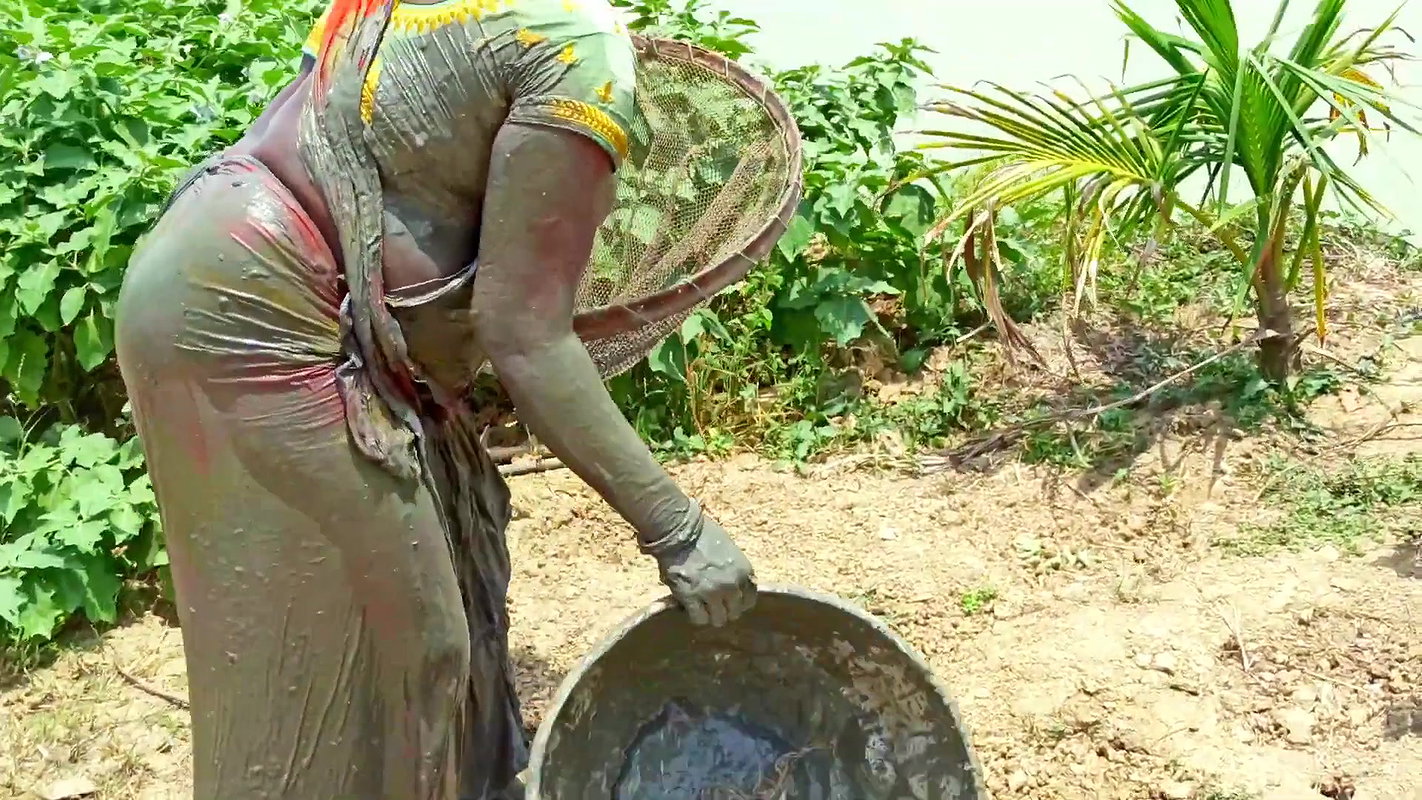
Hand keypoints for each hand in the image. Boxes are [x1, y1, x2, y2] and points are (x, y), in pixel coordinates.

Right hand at [645, 503, 755, 626]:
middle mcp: (732, 586)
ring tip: (701, 607)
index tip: (729, 600)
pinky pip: (699, 619)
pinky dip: (695, 616)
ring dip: (710, 615)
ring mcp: (712, 594)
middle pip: (734, 613)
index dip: (738, 602)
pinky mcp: (692, 598)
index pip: (750, 601)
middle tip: (713, 605)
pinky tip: (690, 607)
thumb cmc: (704, 534)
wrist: (679, 531)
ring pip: (718, 620)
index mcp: (745, 572)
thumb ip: (735, 571)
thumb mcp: (730, 551)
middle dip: (724, 610)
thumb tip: (733, 585)